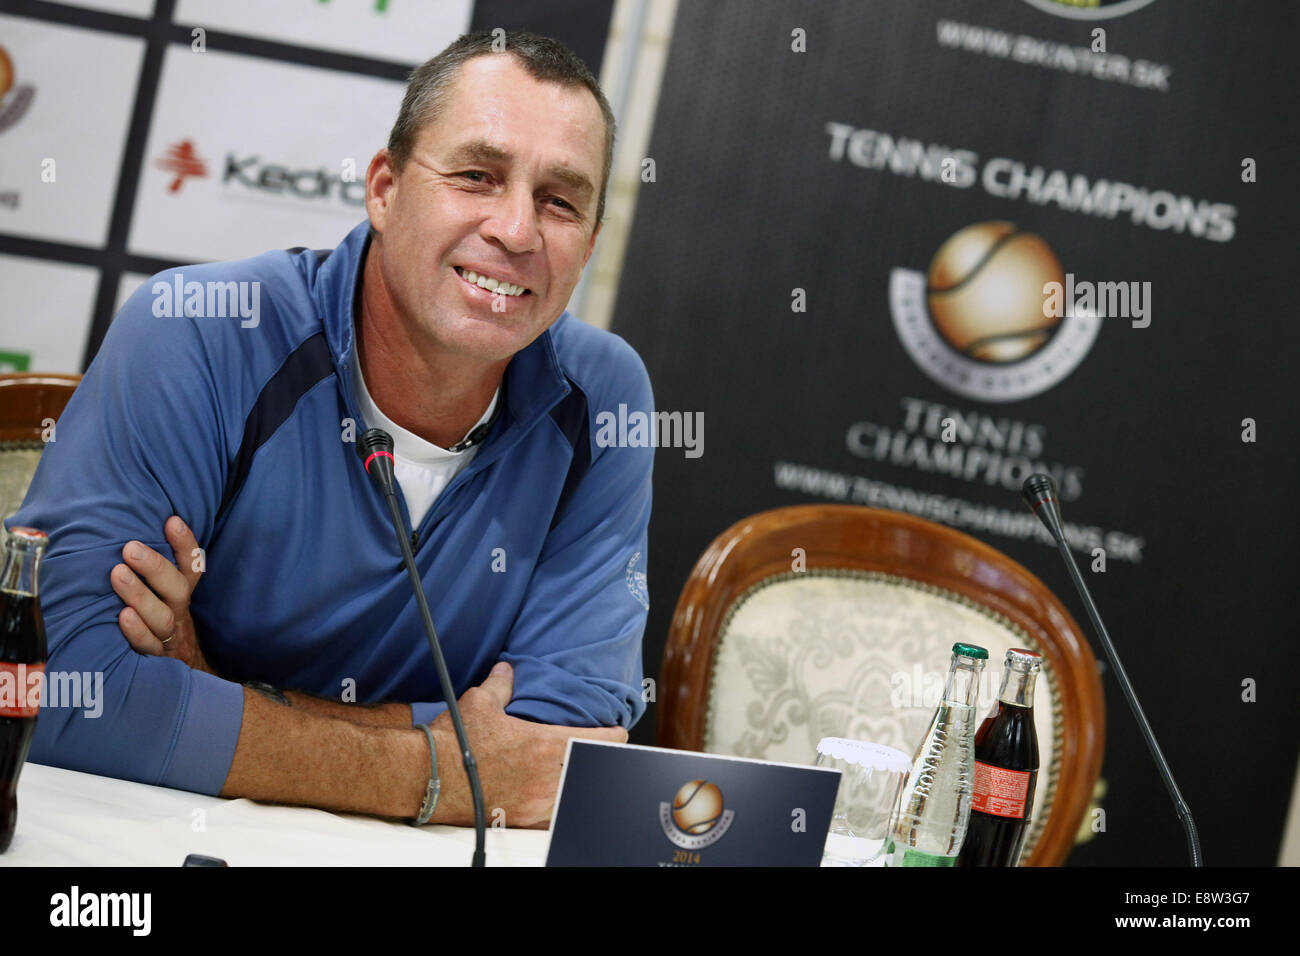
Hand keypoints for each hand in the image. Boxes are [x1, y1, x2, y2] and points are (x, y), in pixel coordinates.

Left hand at [111, 516, 215, 675]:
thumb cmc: (154, 623)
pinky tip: (122, 617)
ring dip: (141, 595)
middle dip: (155, 567)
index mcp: (180, 594)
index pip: (191, 565)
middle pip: (176, 588)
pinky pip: (148, 645)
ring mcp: (167, 637)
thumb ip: (151, 572)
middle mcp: (177, 612)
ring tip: (118, 575)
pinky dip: (137, 631)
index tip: (171, 520)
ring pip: (161, 617)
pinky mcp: (153, 659)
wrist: (175, 673)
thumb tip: (125, 533)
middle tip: (130, 548)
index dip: (184, 544)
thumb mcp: (161, 596)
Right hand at [428, 662, 627, 828]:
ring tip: (575, 774)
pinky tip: (553, 799)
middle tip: (596, 753)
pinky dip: (557, 806)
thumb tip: (507, 668)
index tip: (619, 733)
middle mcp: (546, 777)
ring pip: (573, 794)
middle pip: (589, 769)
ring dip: (576, 782)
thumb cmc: (454, 741)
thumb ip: (501, 685)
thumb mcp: (480, 703)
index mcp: (544, 745)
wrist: (430, 777)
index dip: (613, 735)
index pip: (596, 741)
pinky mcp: (521, 819)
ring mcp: (536, 802)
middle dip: (594, 760)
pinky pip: (552, 816)